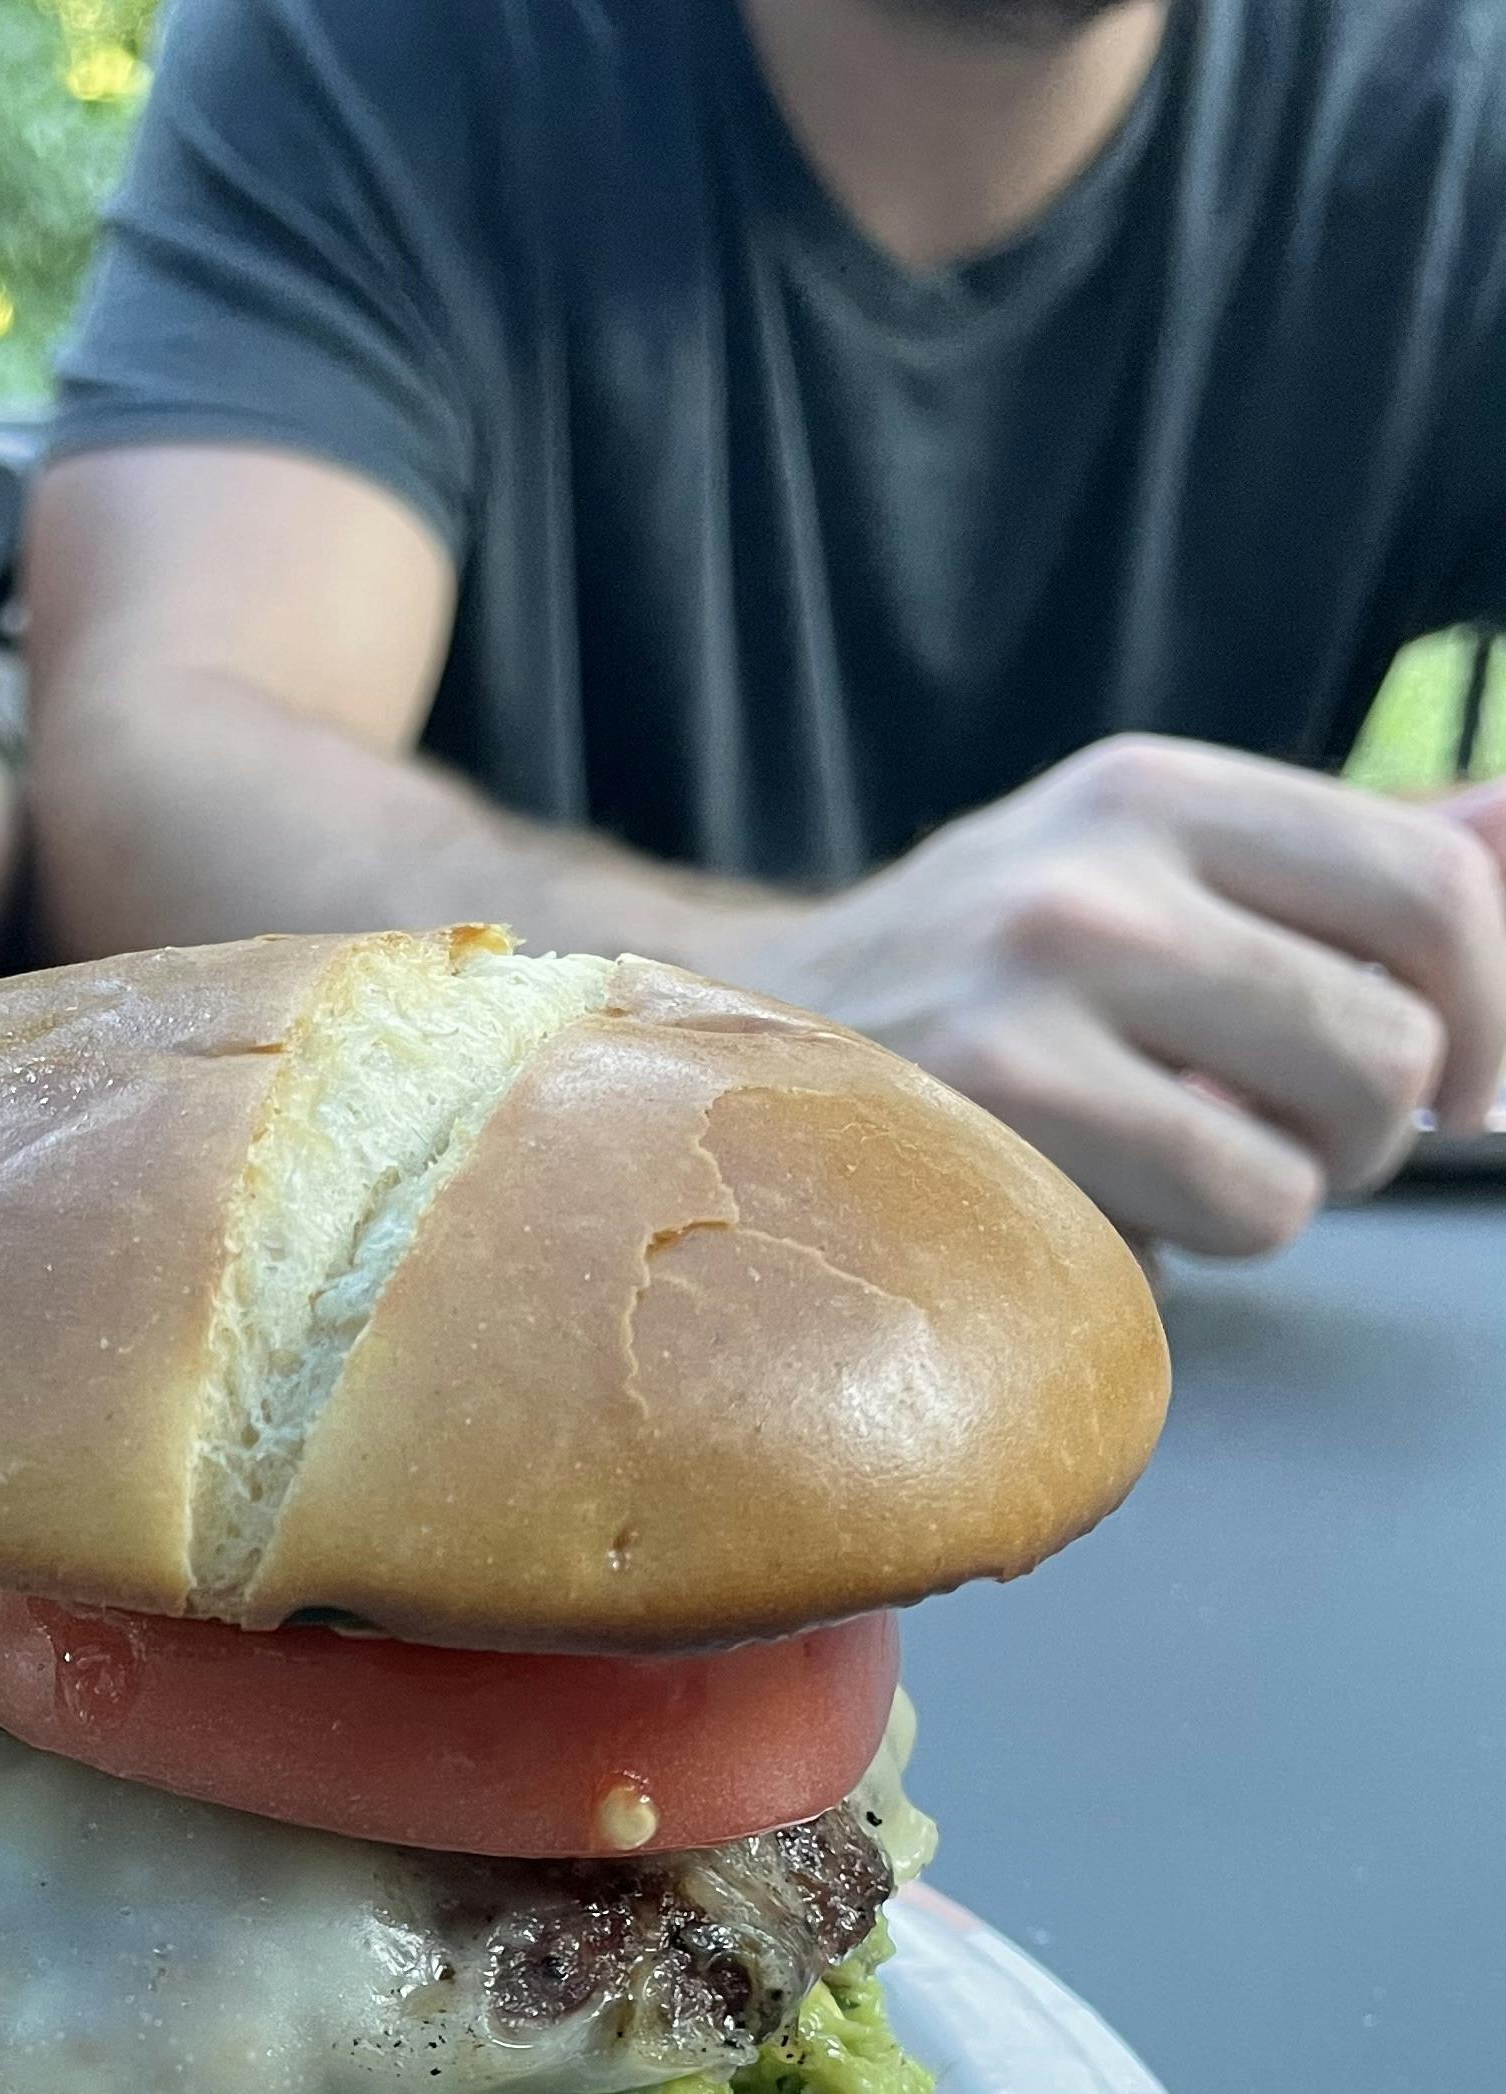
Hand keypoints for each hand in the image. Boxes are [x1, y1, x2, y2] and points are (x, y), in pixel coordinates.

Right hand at [726, 736, 1505, 1255]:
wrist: (714, 1052)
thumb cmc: (961, 986)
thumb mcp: (1138, 869)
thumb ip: (1341, 856)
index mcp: (1151, 793)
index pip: (1430, 885)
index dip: (1495, 1009)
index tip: (1473, 1086)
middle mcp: (1094, 880)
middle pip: (1393, 1040)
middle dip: (1385, 1131)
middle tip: (1315, 1145)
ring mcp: (1026, 1010)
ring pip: (1304, 1163)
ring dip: (1276, 1202)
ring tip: (1180, 1171)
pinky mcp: (981, 1136)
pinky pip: (1197, 1231)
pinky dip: (1178, 1251)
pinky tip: (1092, 1206)